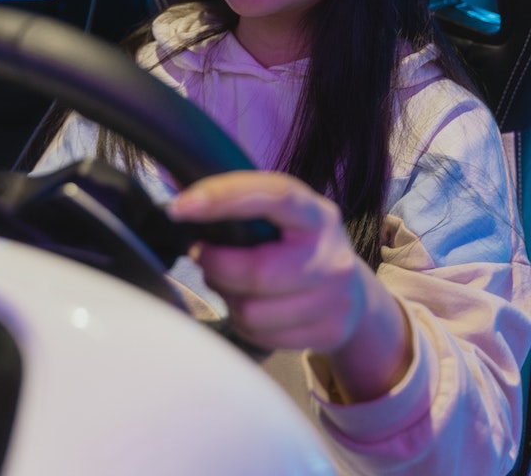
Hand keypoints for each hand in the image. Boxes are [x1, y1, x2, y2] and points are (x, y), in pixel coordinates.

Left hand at [167, 171, 411, 402]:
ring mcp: (335, 297)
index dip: (224, 198)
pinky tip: (249, 307)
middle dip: (215, 265)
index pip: (273, 196)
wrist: (353, 294)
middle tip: (202, 256)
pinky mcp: (330, 332)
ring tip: (229, 284)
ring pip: (253, 311)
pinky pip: (262, 337)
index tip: (180, 208)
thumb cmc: (300, 246)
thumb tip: (181, 203)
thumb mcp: (286, 217)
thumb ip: (245, 206)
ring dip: (227, 298)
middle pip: (257, 271)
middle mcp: (331, 254)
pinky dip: (243, 324)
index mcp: (315, 213)